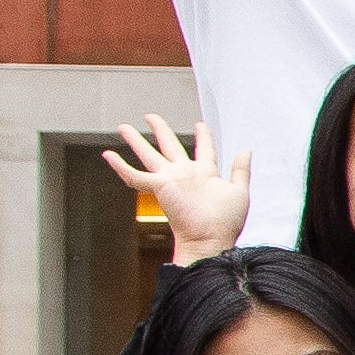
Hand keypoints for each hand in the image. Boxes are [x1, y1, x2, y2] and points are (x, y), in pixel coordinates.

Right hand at [99, 114, 249, 265]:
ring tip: (123, 127)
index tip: (199, 124)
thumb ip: (241, 170)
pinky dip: (120, 167)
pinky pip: (134, 176)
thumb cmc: (226, 222)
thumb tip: (246, 149)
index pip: (203, 149)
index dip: (203, 136)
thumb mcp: (239, 191)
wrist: (211, 237)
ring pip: (149, 155)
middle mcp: (185, 174)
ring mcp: (171, 179)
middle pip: (170, 145)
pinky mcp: (159, 186)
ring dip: (136, 140)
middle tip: (150, 116)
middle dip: (160, 130)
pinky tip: (108, 155)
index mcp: (205, 174)